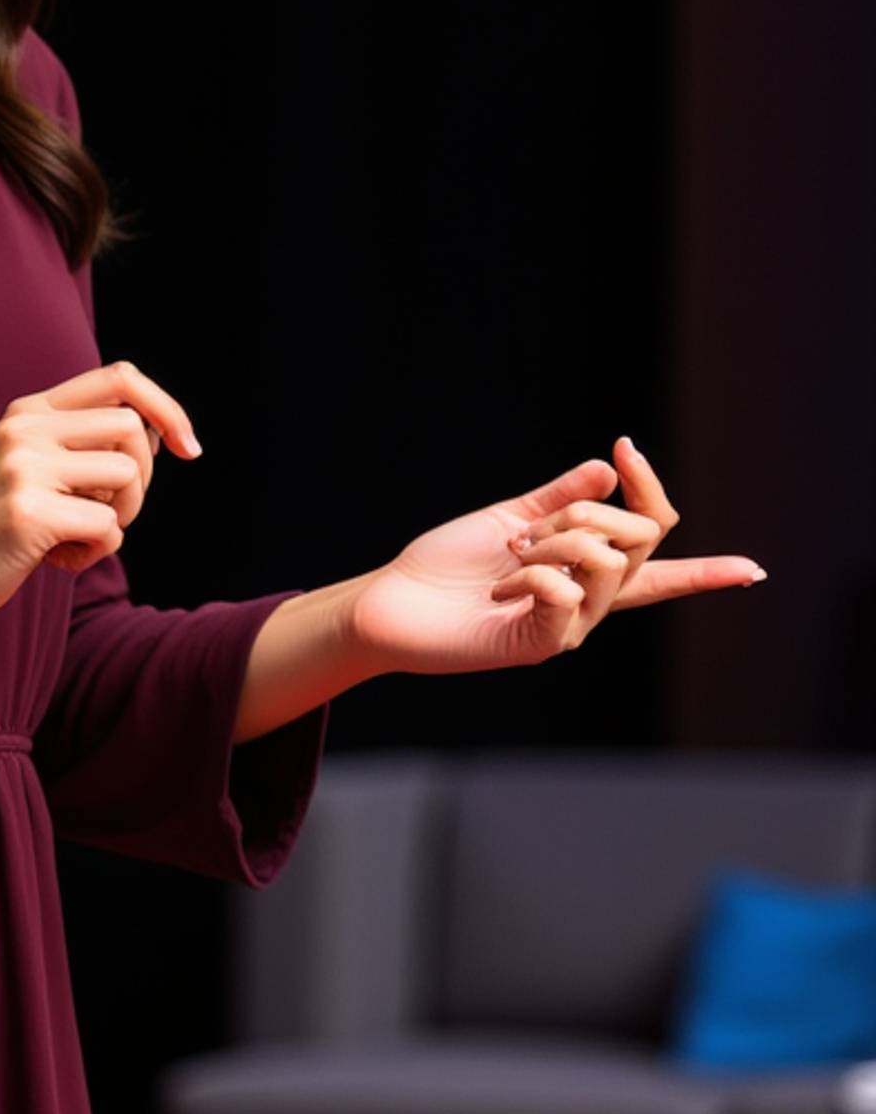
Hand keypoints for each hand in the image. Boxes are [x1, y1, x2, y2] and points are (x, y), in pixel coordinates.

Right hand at [0, 359, 201, 634]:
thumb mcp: (27, 470)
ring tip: (76, 537)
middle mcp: (25, 428)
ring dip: (122, 517)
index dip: (167, 408)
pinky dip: (97, 553)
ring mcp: (24, 466)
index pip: (121, 376)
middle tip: (109, 512)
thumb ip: (79, 448)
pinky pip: (109, 527)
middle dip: (142, 478)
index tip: (188, 449)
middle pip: (133, 426)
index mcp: (28, 412)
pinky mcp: (27, 512)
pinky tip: (55, 561)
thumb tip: (160, 435)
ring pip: (127, 474)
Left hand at [347, 435, 767, 676]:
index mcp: (584, 573)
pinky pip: (567, 592)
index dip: (709, 572)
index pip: (661, 568)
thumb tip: (609, 469)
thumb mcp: (508, 517)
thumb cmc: (445, 566)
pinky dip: (532, 572)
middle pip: (638, 541)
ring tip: (508, 554)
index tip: (721, 538)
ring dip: (552, 540)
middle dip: (587, 513)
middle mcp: (588, 603)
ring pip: (605, 559)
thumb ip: (560, 497)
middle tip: (525, 528)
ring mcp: (569, 627)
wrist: (391, 602)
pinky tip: (499, 587)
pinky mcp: (542, 645)